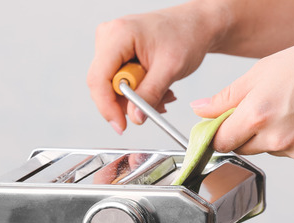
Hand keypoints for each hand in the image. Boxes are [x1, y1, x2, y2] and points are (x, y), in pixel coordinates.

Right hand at [87, 3, 219, 134]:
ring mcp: (110, 45)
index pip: (99, 78)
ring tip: (164, 95)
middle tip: (153, 109)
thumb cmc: (186, 35)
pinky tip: (157, 88)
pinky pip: (119, 82)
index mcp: (118, 34)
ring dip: (137, 98)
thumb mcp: (171, 68)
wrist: (195, 25)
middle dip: (127, 102)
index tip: (121, 126)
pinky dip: (139, 91)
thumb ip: (150, 94)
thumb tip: (134, 118)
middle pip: (103, 84)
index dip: (106, 106)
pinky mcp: (117, 53)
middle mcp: (108, 37)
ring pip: (112, 86)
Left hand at [192, 31, 293, 164]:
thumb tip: (199, 111)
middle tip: (266, 105)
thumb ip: (226, 97)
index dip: (219, 131)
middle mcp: (276, 140)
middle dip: (246, 131)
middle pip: (243, 147)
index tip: (223, 123)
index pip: (221, 141)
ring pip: (270, 150)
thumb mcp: (263, 70)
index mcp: (257, 115)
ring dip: (272, 135)